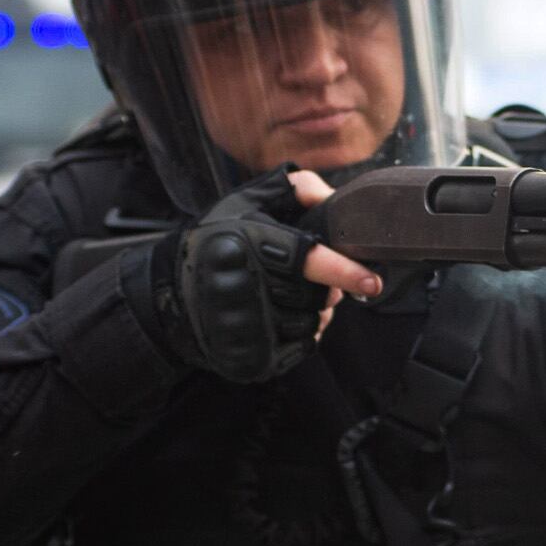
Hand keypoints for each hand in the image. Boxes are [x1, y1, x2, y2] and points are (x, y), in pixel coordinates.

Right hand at [154, 168, 379, 383]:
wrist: (173, 294)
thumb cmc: (220, 240)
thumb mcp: (249, 200)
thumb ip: (297, 188)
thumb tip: (336, 200)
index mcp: (247, 242)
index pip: (306, 260)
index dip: (343, 271)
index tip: (371, 283)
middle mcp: (243, 285)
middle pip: (317, 295)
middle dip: (326, 288)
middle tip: (313, 279)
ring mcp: (245, 326)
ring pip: (311, 323)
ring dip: (313, 311)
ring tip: (287, 296)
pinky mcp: (250, 357)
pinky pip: (300, 347)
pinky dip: (301, 334)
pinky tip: (279, 318)